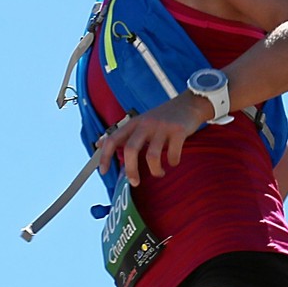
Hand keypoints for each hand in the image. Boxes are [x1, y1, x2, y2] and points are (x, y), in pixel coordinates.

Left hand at [94, 94, 213, 185]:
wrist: (189, 104)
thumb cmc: (162, 117)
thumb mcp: (140, 121)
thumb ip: (122, 133)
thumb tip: (98, 144)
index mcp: (134, 123)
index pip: (114, 139)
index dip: (105, 156)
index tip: (103, 171)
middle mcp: (146, 124)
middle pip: (131, 149)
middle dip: (131, 170)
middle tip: (134, 182)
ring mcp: (162, 127)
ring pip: (152, 156)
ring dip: (155, 170)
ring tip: (159, 173)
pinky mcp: (179, 131)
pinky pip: (173, 154)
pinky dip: (173, 162)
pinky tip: (173, 162)